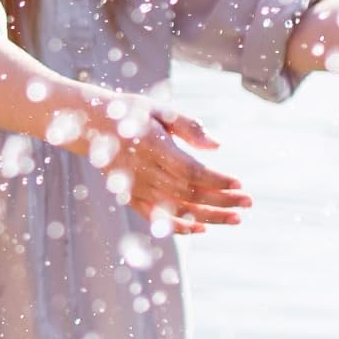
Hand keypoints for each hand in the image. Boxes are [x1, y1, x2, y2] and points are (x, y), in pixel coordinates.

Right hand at [83, 102, 251, 234]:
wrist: (90, 125)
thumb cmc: (130, 113)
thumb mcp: (159, 110)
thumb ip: (188, 127)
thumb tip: (217, 146)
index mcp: (154, 146)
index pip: (192, 172)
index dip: (217, 181)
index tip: (240, 184)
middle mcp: (145, 171)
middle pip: (189, 194)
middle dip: (222, 201)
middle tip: (248, 203)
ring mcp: (137, 188)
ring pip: (178, 209)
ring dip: (209, 217)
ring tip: (236, 218)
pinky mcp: (131, 197)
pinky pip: (157, 219)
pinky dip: (180, 226)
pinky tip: (202, 228)